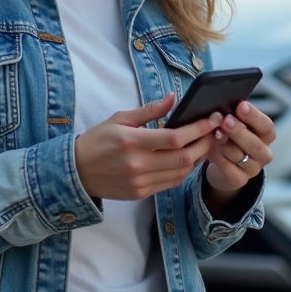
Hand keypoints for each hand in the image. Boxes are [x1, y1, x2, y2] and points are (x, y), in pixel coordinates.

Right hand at [75, 93, 220, 200]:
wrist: (77, 172)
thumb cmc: (98, 141)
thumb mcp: (120, 119)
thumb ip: (149, 110)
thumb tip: (173, 98)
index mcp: (132, 141)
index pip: (175, 137)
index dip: (198, 129)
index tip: (211, 119)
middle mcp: (138, 164)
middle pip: (183, 157)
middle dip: (204, 144)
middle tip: (213, 132)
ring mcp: (140, 181)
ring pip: (180, 173)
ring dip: (196, 158)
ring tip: (203, 144)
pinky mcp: (141, 193)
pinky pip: (170, 183)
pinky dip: (182, 171)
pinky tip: (186, 159)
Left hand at [203, 100, 275, 204]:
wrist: (224, 166)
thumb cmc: (230, 139)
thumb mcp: (233, 126)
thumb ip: (232, 118)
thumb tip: (221, 110)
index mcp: (265, 136)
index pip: (266, 126)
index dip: (254, 116)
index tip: (241, 105)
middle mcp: (263, 153)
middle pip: (254, 143)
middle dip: (238, 131)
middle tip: (225, 120)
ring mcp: (253, 169)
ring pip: (239, 155)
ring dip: (225, 144)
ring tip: (214, 134)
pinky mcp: (240, 180)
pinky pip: (229, 169)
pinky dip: (219, 158)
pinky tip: (212, 150)